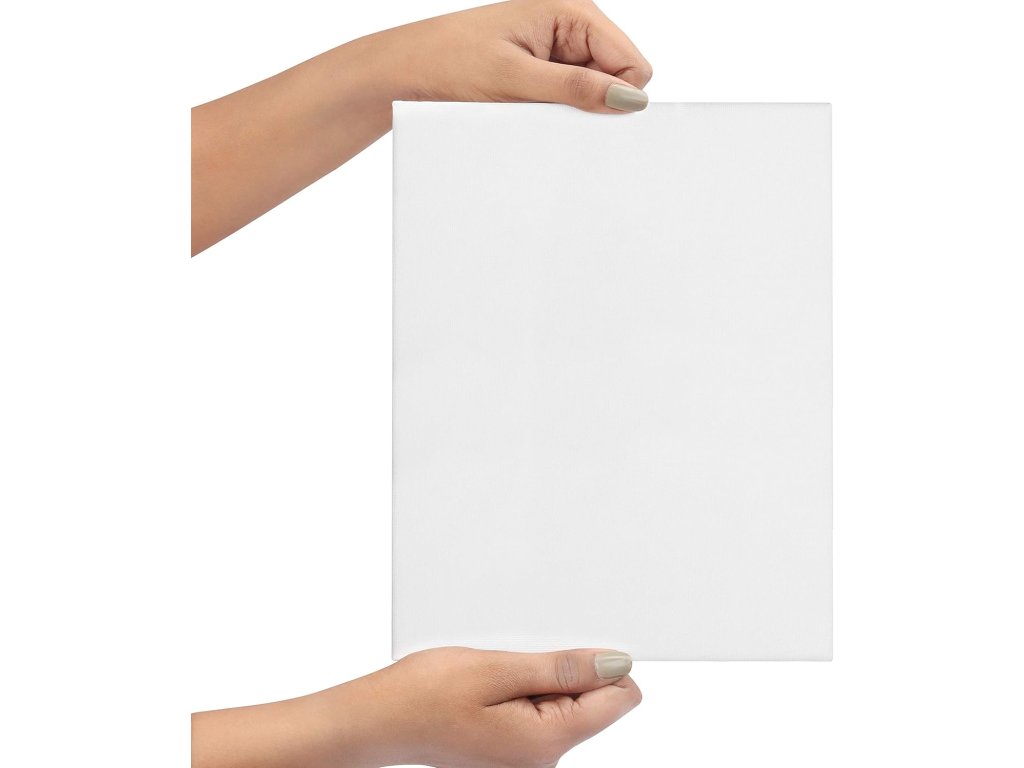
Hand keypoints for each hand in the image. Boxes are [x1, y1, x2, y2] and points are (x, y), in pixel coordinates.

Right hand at [192, 647, 641, 767]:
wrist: (372, 722)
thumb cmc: (420, 696)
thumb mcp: (493, 669)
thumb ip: (560, 670)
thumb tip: (617, 665)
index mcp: (547, 740)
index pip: (618, 699)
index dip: (606, 662)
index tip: (574, 642)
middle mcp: (543, 755)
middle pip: (592, 698)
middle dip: (566, 665)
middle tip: (515, 655)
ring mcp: (525, 752)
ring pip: (562, 698)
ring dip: (538, 672)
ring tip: (494, 666)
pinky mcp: (508, 743)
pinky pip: (536, 704)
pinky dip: (520, 682)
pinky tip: (487, 678)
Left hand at [193, 0, 652, 250]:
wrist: (402, 74)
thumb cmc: (448, 63)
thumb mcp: (516, 80)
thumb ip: (576, 89)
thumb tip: (630, 99)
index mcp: (568, 11)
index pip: (631, 61)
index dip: (619, 93)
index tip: (591, 117)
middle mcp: (566, 27)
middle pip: (615, 77)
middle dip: (597, 102)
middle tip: (552, 114)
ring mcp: (553, 52)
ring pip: (592, 93)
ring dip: (572, 110)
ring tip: (531, 111)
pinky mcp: (538, 74)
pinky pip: (568, 101)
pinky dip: (556, 114)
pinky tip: (527, 115)